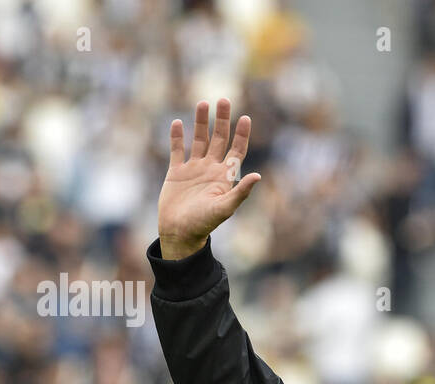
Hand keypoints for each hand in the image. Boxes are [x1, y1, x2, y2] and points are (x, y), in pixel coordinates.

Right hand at [157, 98, 261, 258]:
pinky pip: (177, 150)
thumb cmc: (203, 224)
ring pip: (198, 140)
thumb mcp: (224, 208)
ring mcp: (193, 169)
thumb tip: (258, 176)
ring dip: (200, 122)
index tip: (245, 117)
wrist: (179, 233)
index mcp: (224, 176)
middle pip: (219, 139)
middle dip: (222, 120)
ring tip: (202, 103)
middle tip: (224, 99)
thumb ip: (240, 192)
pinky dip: (177, 137)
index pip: (237, 150)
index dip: (242, 134)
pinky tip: (178, 123)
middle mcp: (210, 169)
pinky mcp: (176, 172)